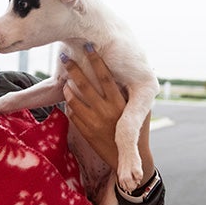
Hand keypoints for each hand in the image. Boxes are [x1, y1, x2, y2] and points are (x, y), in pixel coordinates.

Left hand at [62, 45, 154, 180]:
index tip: (89, 46)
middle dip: (74, 69)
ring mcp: (94, 123)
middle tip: (65, 56)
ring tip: (65, 79)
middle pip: (86, 86)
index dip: (96, 60)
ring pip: (75, 100)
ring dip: (68, 87)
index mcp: (120, 104)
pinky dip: (69, 104)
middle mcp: (106, 112)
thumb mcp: (141, 111)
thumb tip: (140, 69)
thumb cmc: (137, 130)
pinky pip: (72, 115)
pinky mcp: (86, 133)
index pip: (106, 77)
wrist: (128, 158)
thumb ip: (135, 92)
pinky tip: (68, 98)